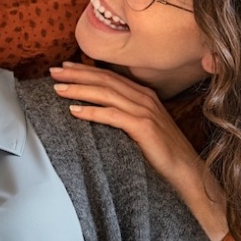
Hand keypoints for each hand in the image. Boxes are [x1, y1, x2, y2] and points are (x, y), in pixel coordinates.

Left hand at [50, 62, 227, 240]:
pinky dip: (91, 112)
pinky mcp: (144, 127)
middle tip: (53, 72)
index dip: (85, 70)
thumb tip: (96, 112)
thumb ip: (124, 116)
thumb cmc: (162, 153)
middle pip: (104, 79)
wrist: (187, 172)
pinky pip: (112, 115)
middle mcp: (144, 98)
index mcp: (143, 95)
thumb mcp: (142, 128)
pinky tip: (74, 111)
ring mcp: (145, 111)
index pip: (109, 76)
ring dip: (79, 89)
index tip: (64, 68)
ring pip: (105, 93)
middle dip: (77, 74)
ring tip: (58, 89)